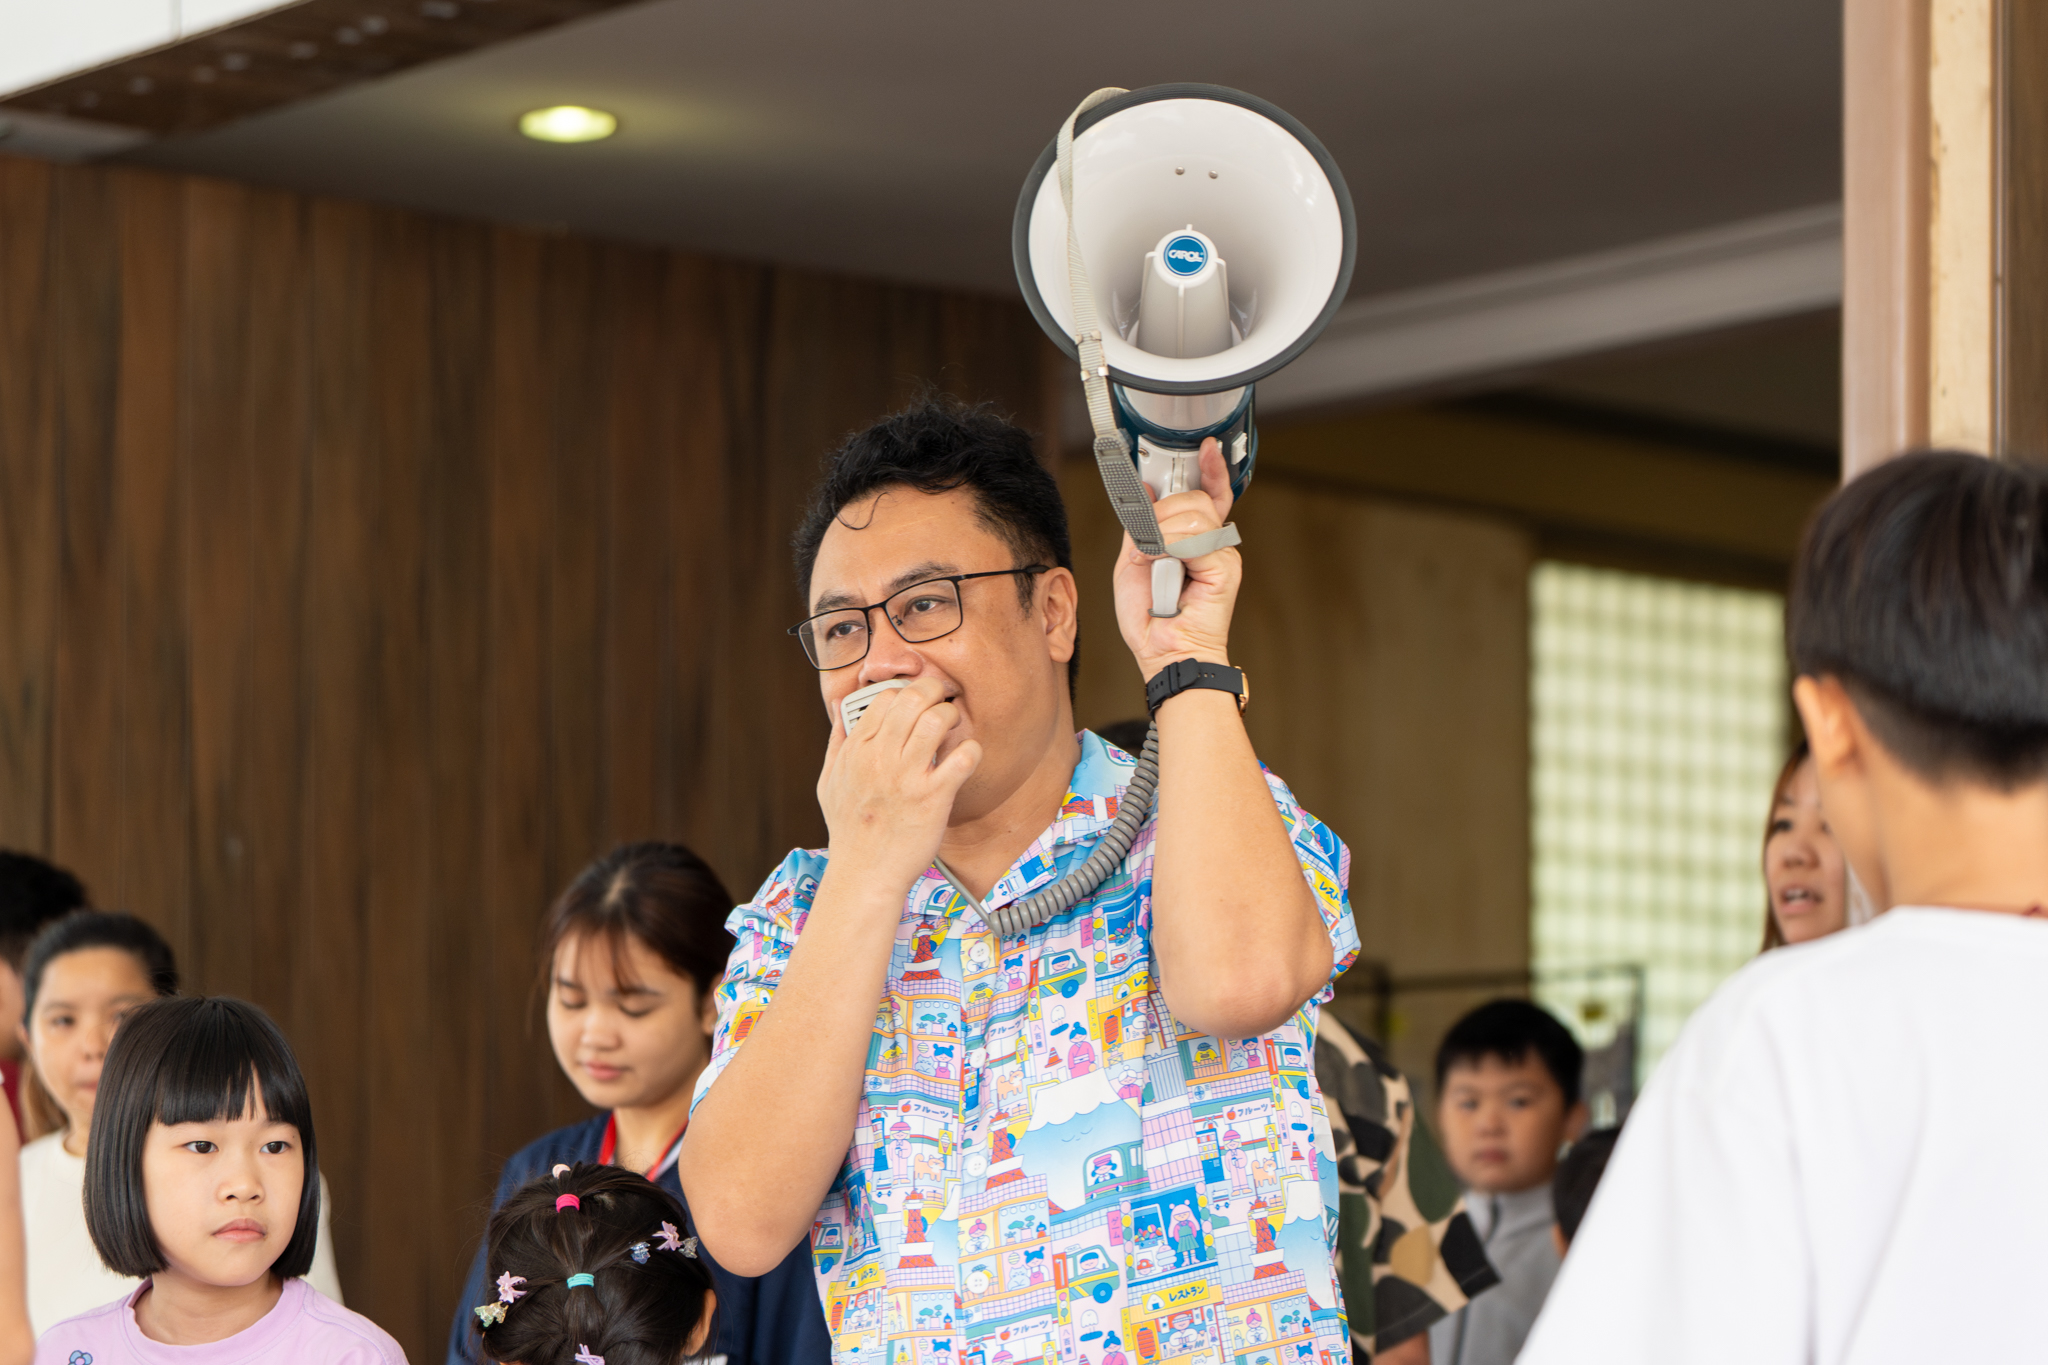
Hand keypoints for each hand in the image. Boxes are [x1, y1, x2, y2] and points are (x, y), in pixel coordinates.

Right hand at [816, 677, 981, 893]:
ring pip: (937, 720)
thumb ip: (837, 744)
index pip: (885, 697)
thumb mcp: (829, 783)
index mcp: (857, 751)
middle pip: (913, 699)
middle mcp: (880, 758)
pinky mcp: (933, 798)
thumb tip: (840, 712)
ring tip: (953, 726)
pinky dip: (971, 750)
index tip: (916, 701)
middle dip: (933, 691)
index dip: (905, 691)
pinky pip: (962, 758)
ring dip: (951, 715)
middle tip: (941, 701)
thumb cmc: (849, 831)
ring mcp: (907, 777)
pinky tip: (966, 757)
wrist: (865, 874)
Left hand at [1113, 438, 1239, 677]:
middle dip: (1161, 513)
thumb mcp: (1131, 561)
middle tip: (1146, 545)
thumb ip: (1140, 527)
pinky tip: (1163, 569)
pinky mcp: (1225, 569)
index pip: (1209, 492)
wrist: (1164, 653)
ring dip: (1160, 535)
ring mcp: (1222, 554)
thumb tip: (1146, 492)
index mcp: (1194, 539)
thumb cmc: (1151, 618)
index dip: (1209, 469)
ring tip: (1153, 563)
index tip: (1205, 449)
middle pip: (1193, 498)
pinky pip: (1193, 540)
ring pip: (1192, 515)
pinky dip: (1168, 550)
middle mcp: (1213, 542)